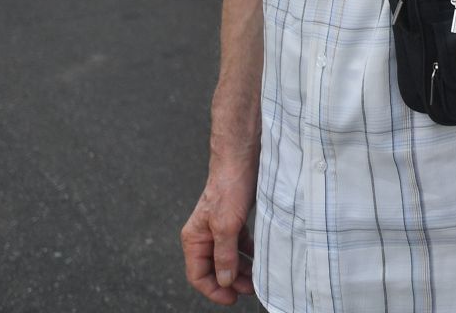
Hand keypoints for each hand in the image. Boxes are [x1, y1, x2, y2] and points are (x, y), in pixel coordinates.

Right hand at [181, 167, 256, 304]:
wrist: (242, 158)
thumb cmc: (229, 187)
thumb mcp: (226, 225)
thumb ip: (224, 255)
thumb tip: (224, 280)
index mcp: (194, 238)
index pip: (198, 275)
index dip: (214, 290)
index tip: (232, 298)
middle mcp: (205, 235)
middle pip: (214, 269)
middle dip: (231, 282)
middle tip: (251, 290)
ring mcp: (220, 228)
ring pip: (229, 258)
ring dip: (242, 271)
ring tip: (258, 279)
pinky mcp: (235, 220)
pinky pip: (240, 245)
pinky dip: (249, 254)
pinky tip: (261, 259)